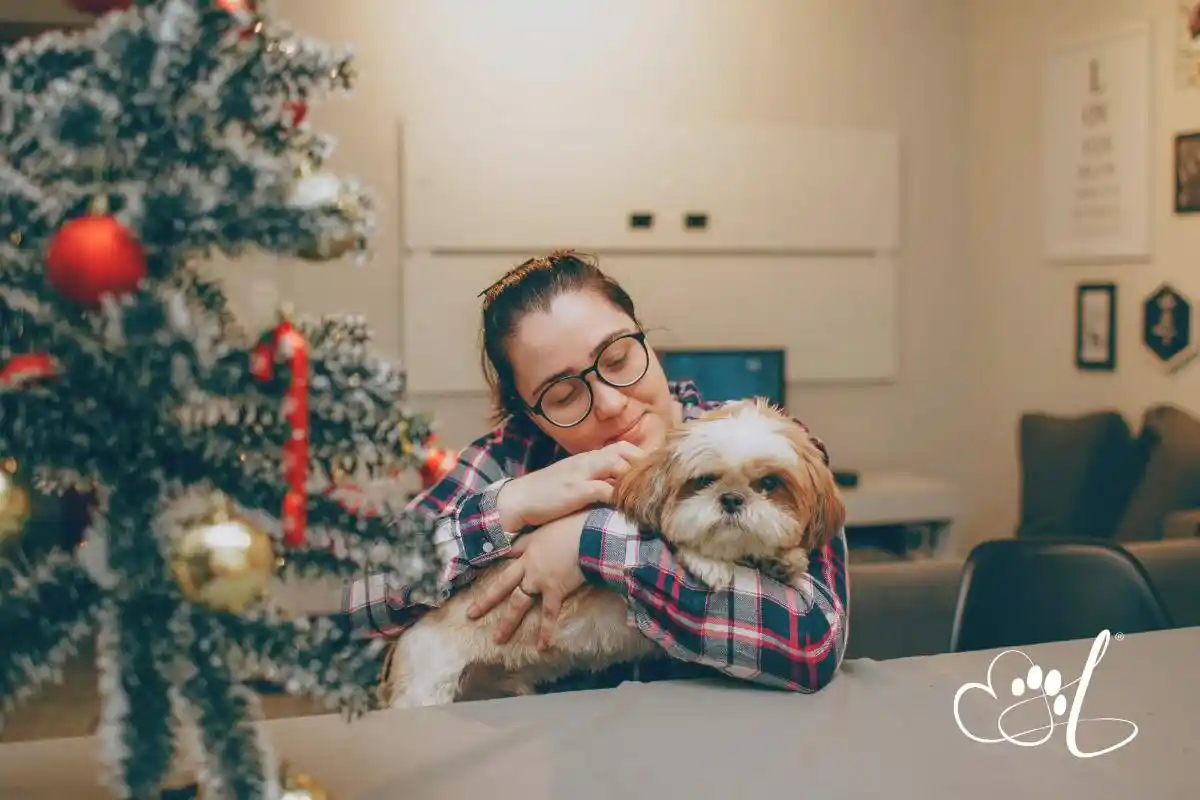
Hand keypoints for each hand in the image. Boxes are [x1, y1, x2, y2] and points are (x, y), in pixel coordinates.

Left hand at [466, 510, 589, 648]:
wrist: (590, 533)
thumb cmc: (578, 522)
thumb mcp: (558, 518)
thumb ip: (553, 523)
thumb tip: (555, 521)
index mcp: (530, 544)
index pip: (509, 551)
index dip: (498, 556)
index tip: (483, 562)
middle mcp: (529, 564)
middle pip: (502, 584)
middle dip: (486, 600)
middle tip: (471, 614)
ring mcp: (539, 579)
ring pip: (518, 603)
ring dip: (507, 622)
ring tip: (498, 638)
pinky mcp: (554, 590)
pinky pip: (549, 615)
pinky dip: (546, 631)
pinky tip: (541, 646)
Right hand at [496, 441, 643, 530]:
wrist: (517, 500)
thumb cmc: (543, 494)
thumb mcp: (570, 480)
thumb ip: (591, 479)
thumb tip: (613, 487)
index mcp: (585, 458)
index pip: (621, 448)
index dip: (639, 459)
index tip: (651, 474)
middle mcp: (586, 461)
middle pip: (624, 452)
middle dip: (642, 467)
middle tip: (653, 485)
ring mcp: (581, 475)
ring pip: (618, 466)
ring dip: (633, 481)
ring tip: (644, 497)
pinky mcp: (576, 491)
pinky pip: (605, 489)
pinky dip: (619, 497)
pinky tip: (627, 508)